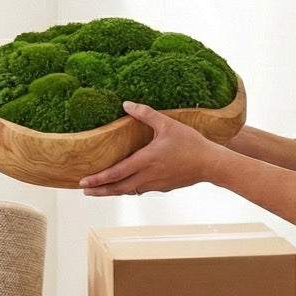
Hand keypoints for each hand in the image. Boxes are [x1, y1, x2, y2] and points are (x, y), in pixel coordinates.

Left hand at [79, 101, 217, 195]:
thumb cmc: (190, 142)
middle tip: (84, 190)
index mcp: (146, 160)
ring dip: (113, 191)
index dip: (99, 178)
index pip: (116, 173)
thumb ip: (145, 113)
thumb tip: (126, 104)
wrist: (210, 163)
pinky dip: (129, 189)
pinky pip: (141, 189)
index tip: (84, 181)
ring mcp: (156, 184)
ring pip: (129, 191)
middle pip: (118, 187)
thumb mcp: (167, 124)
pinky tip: (125, 185)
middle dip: (100, 190)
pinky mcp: (163, 187)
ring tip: (100, 190)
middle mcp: (148, 176)